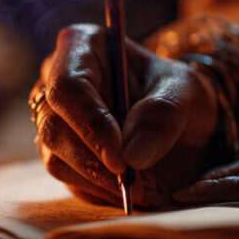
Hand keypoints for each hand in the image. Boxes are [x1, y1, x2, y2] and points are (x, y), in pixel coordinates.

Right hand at [32, 23, 218, 207]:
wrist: (181, 121)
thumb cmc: (178, 93)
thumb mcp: (185, 92)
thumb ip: (162, 114)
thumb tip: (132, 156)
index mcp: (81, 47)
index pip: (67, 86)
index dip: (90, 124)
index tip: (120, 159)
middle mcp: (55, 81)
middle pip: (53, 126)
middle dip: (95, 161)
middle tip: (135, 183)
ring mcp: (53, 119)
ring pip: (55, 158)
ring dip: (99, 181)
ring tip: (143, 187)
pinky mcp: (59, 153)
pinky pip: (68, 180)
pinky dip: (100, 191)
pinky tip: (130, 189)